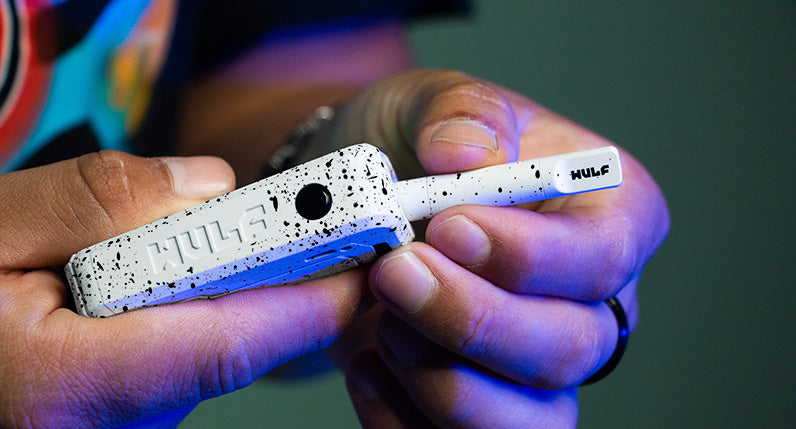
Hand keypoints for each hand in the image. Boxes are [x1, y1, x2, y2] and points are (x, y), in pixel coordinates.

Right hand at [0, 152, 366, 426]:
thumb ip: (97, 201)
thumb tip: (209, 188)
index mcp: (64, 388)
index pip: (221, 343)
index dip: (306, 298)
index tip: (365, 256)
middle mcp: (106, 425)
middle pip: (228, 343)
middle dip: (276, 280)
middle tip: (321, 220)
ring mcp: (118, 425)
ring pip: (209, 347)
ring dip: (229, 287)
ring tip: (227, 231)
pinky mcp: (123, 413)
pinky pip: (184, 355)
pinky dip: (198, 307)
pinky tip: (172, 270)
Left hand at [316, 70, 668, 426]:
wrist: (365, 202)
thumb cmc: (417, 148)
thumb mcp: (434, 102)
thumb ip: (462, 114)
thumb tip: (466, 154)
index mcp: (608, 213)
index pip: (600, 257)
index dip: (526, 255)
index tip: (448, 226)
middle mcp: (589, 299)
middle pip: (569, 347)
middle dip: (472, 319)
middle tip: (395, 272)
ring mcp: (540, 362)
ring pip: (527, 419)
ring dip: (443, 381)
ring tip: (382, 324)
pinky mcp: (490, 403)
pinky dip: (405, 418)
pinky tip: (367, 364)